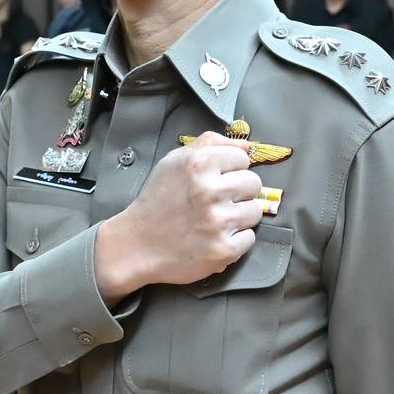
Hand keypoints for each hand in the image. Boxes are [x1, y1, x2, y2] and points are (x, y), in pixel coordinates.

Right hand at [94, 133, 264, 297]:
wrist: (137, 244)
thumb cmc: (157, 200)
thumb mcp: (174, 161)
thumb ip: (209, 144)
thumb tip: (247, 145)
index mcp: (199, 164)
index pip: (243, 158)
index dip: (231, 169)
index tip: (216, 180)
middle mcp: (210, 191)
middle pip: (254, 184)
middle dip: (238, 192)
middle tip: (216, 202)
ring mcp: (219, 222)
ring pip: (255, 211)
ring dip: (239, 216)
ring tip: (215, 220)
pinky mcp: (224, 249)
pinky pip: (250, 238)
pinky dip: (236, 240)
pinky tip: (214, 237)